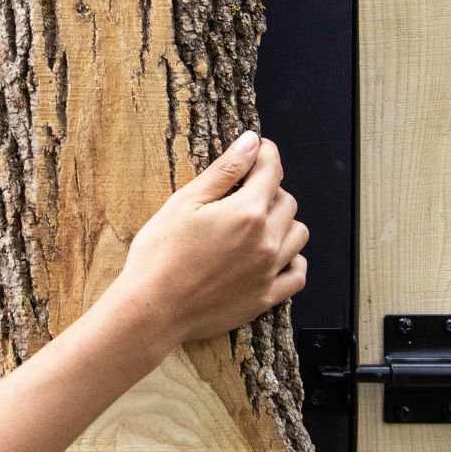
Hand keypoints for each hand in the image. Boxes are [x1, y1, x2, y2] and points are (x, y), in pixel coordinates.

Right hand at [115, 132, 308, 349]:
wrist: (152, 309)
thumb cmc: (160, 254)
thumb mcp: (186, 202)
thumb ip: (225, 170)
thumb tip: (251, 142)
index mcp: (247, 212)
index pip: (271, 170)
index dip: (265, 154)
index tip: (257, 150)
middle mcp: (267, 240)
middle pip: (287, 201)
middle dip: (270, 189)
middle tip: (244, 192)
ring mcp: (269, 271)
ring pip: (298, 234)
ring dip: (284, 222)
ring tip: (257, 224)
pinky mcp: (266, 298)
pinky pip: (298, 274)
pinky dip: (292, 260)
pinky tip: (272, 256)